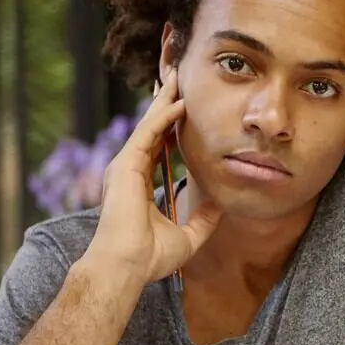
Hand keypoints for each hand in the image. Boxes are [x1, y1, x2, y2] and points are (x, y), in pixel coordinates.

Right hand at [85, 71, 220, 283]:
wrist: (127, 266)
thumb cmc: (149, 258)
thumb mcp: (188, 237)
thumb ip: (202, 220)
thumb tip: (220, 206)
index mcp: (138, 183)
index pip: (156, 145)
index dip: (168, 125)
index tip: (182, 107)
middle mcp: (128, 170)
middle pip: (150, 128)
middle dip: (164, 103)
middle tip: (177, 79)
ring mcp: (124, 166)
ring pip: (148, 125)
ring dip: (164, 101)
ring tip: (177, 78)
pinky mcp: (125, 165)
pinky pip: (148, 134)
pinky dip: (163, 117)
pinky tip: (179, 103)